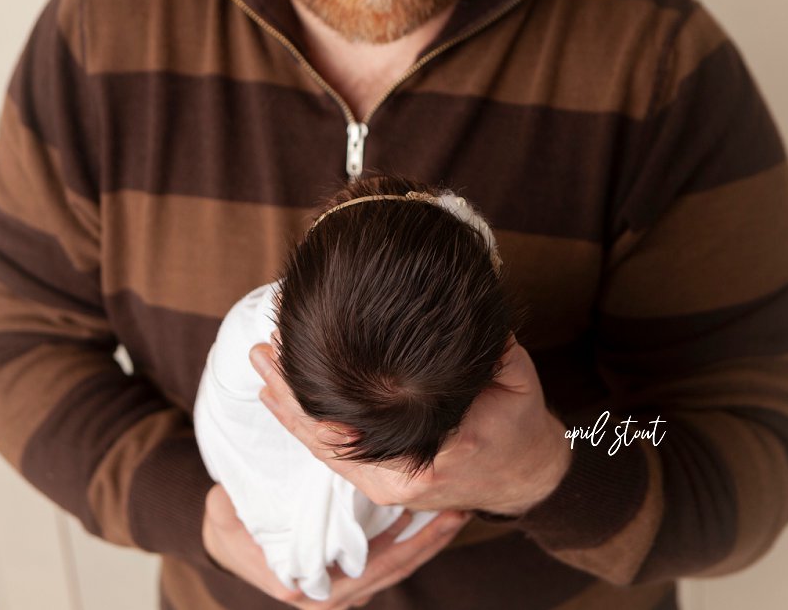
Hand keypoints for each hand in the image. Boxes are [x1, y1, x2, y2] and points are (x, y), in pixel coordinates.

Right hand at [202, 483, 470, 608]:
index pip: (369, 570)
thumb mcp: (233, 510)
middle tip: (458, 510)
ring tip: (456, 511)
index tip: (425, 515)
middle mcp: (332, 595)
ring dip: (427, 540)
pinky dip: (412, 539)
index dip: (403, 546)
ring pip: (397, 567)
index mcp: (308, 586)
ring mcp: (345, 588)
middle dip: (429, 541)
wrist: (225, 539)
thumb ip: (259, 507)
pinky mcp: (352, 573)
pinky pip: (389, 559)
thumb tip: (288, 484)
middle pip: (394, 570)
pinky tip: (431, 514)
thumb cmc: (230, 522)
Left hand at [250, 333, 569, 516]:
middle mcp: (399, 480)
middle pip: (328, 441)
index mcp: (429, 459)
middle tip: (261, 354)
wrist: (525, 473)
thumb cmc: (519, 423)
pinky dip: (307, 424)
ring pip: (325, 449)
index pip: (356, 430)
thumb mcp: (513, 378)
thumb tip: (450, 302)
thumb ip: (483, 347)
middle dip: (289, 397)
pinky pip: (335, 453)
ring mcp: (386, 484)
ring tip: (262, 367)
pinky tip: (281, 396)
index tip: (291, 354)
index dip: (316, 398)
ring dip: (290, 410)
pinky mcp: (381, 479)